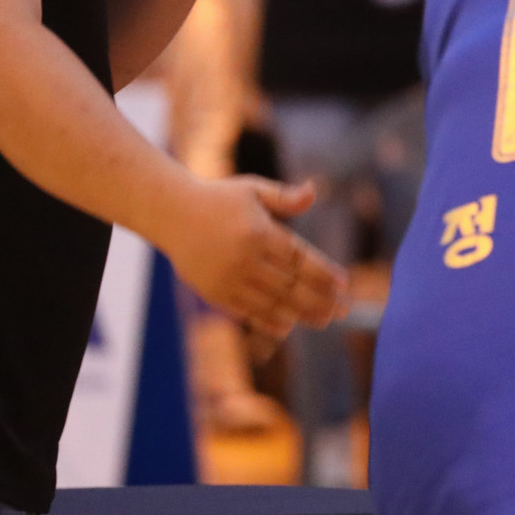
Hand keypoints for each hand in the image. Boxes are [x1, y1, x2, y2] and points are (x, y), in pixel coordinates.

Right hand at [158, 176, 348, 339]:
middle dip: (320, 298)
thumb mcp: (253, 189)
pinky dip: (267, 320)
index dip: (323, 273)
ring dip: (300, 313)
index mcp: (258, 232)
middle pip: (290, 285)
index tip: (344, 283)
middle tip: (344, 308)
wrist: (170, 213)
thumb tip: (314, 191)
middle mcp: (244, 258)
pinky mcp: (213, 291)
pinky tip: (288, 325)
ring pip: (271, 303)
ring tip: (325, 319)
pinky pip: (245, 311)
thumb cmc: (219, 198)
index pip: (299, 258)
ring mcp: (228, 278)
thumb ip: (285, 197)